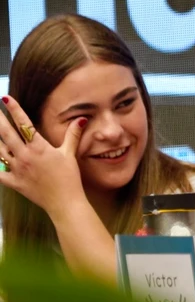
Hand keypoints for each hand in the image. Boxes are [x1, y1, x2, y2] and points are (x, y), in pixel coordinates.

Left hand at [0, 96, 87, 214]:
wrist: (64, 202)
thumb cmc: (69, 178)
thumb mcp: (70, 154)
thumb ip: (72, 135)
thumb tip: (80, 119)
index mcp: (39, 148)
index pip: (24, 124)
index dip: (15, 110)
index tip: (6, 99)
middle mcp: (25, 156)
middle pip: (6, 134)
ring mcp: (17, 169)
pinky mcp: (13, 181)